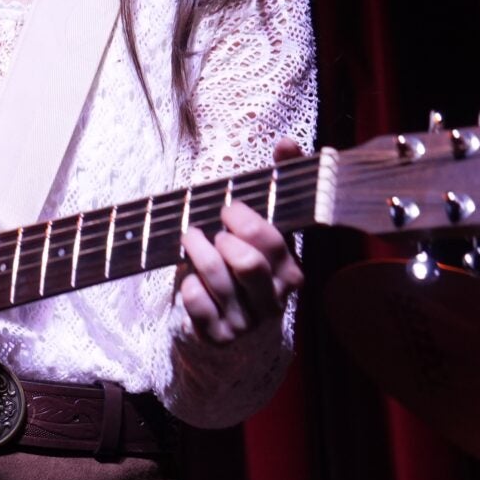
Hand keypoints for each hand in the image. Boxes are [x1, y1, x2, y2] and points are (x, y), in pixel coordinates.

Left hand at [176, 145, 307, 344]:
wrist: (234, 324)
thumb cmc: (248, 263)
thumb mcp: (267, 228)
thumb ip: (279, 183)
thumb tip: (287, 142)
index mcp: (291, 273)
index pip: (273, 243)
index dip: (246, 221)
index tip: (228, 209)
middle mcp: (274, 301)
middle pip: (248, 264)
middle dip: (222, 238)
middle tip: (211, 229)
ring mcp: (246, 322)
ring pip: (217, 280)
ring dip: (196, 252)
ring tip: (190, 240)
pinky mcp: (219, 337)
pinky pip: (197, 305)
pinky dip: (188, 285)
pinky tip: (189, 277)